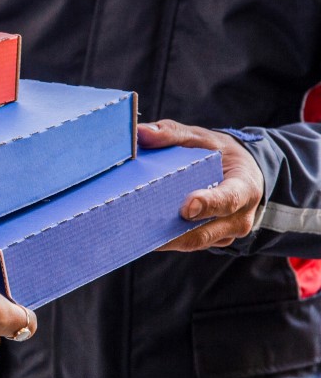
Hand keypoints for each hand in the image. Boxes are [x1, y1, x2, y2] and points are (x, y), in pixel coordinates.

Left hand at [137, 120, 264, 250]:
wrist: (242, 173)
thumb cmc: (221, 154)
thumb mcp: (202, 138)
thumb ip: (173, 134)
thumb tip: (140, 133)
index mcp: (244, 187)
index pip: (229, 199)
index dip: (209, 205)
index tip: (187, 208)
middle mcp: (239, 217)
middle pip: (204, 231)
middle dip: (173, 232)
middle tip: (141, 228)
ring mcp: (225, 233)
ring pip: (193, 242)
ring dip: (163, 240)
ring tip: (133, 234)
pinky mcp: (211, 241)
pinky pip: (188, 244)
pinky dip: (165, 240)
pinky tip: (139, 235)